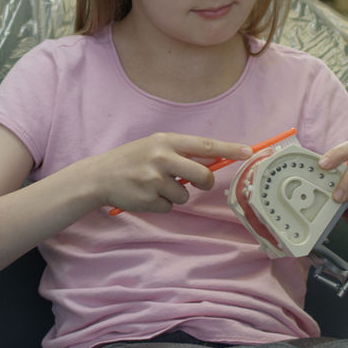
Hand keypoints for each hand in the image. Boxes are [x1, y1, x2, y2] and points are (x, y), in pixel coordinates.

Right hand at [83, 133, 252, 213]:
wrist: (99, 176)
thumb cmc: (131, 160)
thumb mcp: (153, 147)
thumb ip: (179, 153)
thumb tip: (209, 164)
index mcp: (165, 141)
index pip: (205, 145)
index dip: (229, 149)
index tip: (249, 152)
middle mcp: (162, 157)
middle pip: (202, 175)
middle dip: (204, 183)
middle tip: (196, 182)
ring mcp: (154, 179)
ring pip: (185, 195)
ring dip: (174, 194)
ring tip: (153, 186)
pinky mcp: (148, 199)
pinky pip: (169, 207)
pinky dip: (161, 204)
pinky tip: (145, 195)